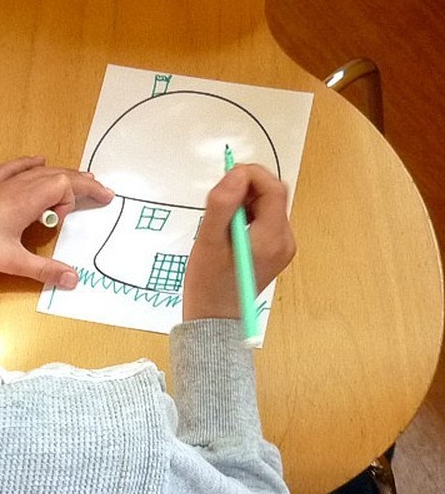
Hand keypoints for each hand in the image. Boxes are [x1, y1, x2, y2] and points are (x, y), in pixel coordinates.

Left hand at [0, 156, 113, 289]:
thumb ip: (46, 270)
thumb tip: (74, 279)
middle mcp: (18, 185)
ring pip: (39, 171)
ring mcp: (3, 183)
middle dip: (81, 182)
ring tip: (81, 179)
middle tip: (102, 192)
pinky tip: (38, 159)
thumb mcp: (14, 262)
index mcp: (27, 199)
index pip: (63, 185)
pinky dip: (30, 163)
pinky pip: (14, 167)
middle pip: (57, 174)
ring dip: (61, 174)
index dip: (72, 199)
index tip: (62, 221)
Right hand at [183, 163, 295, 320]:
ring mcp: (282, 247)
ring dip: (245, 201)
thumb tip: (237, 173)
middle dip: (246, 187)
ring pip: (268, 205)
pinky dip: (248, 214)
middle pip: (273, 195)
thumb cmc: (208, 284)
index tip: (225, 178)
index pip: (273, 189)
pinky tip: (229, 229)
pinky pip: (265, 219)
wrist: (215, 319)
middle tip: (218, 201)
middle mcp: (284, 241)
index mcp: (271, 238)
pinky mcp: (275, 250)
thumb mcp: (209, 241)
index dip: (250, 175)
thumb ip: (223, 205)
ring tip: (220, 220)